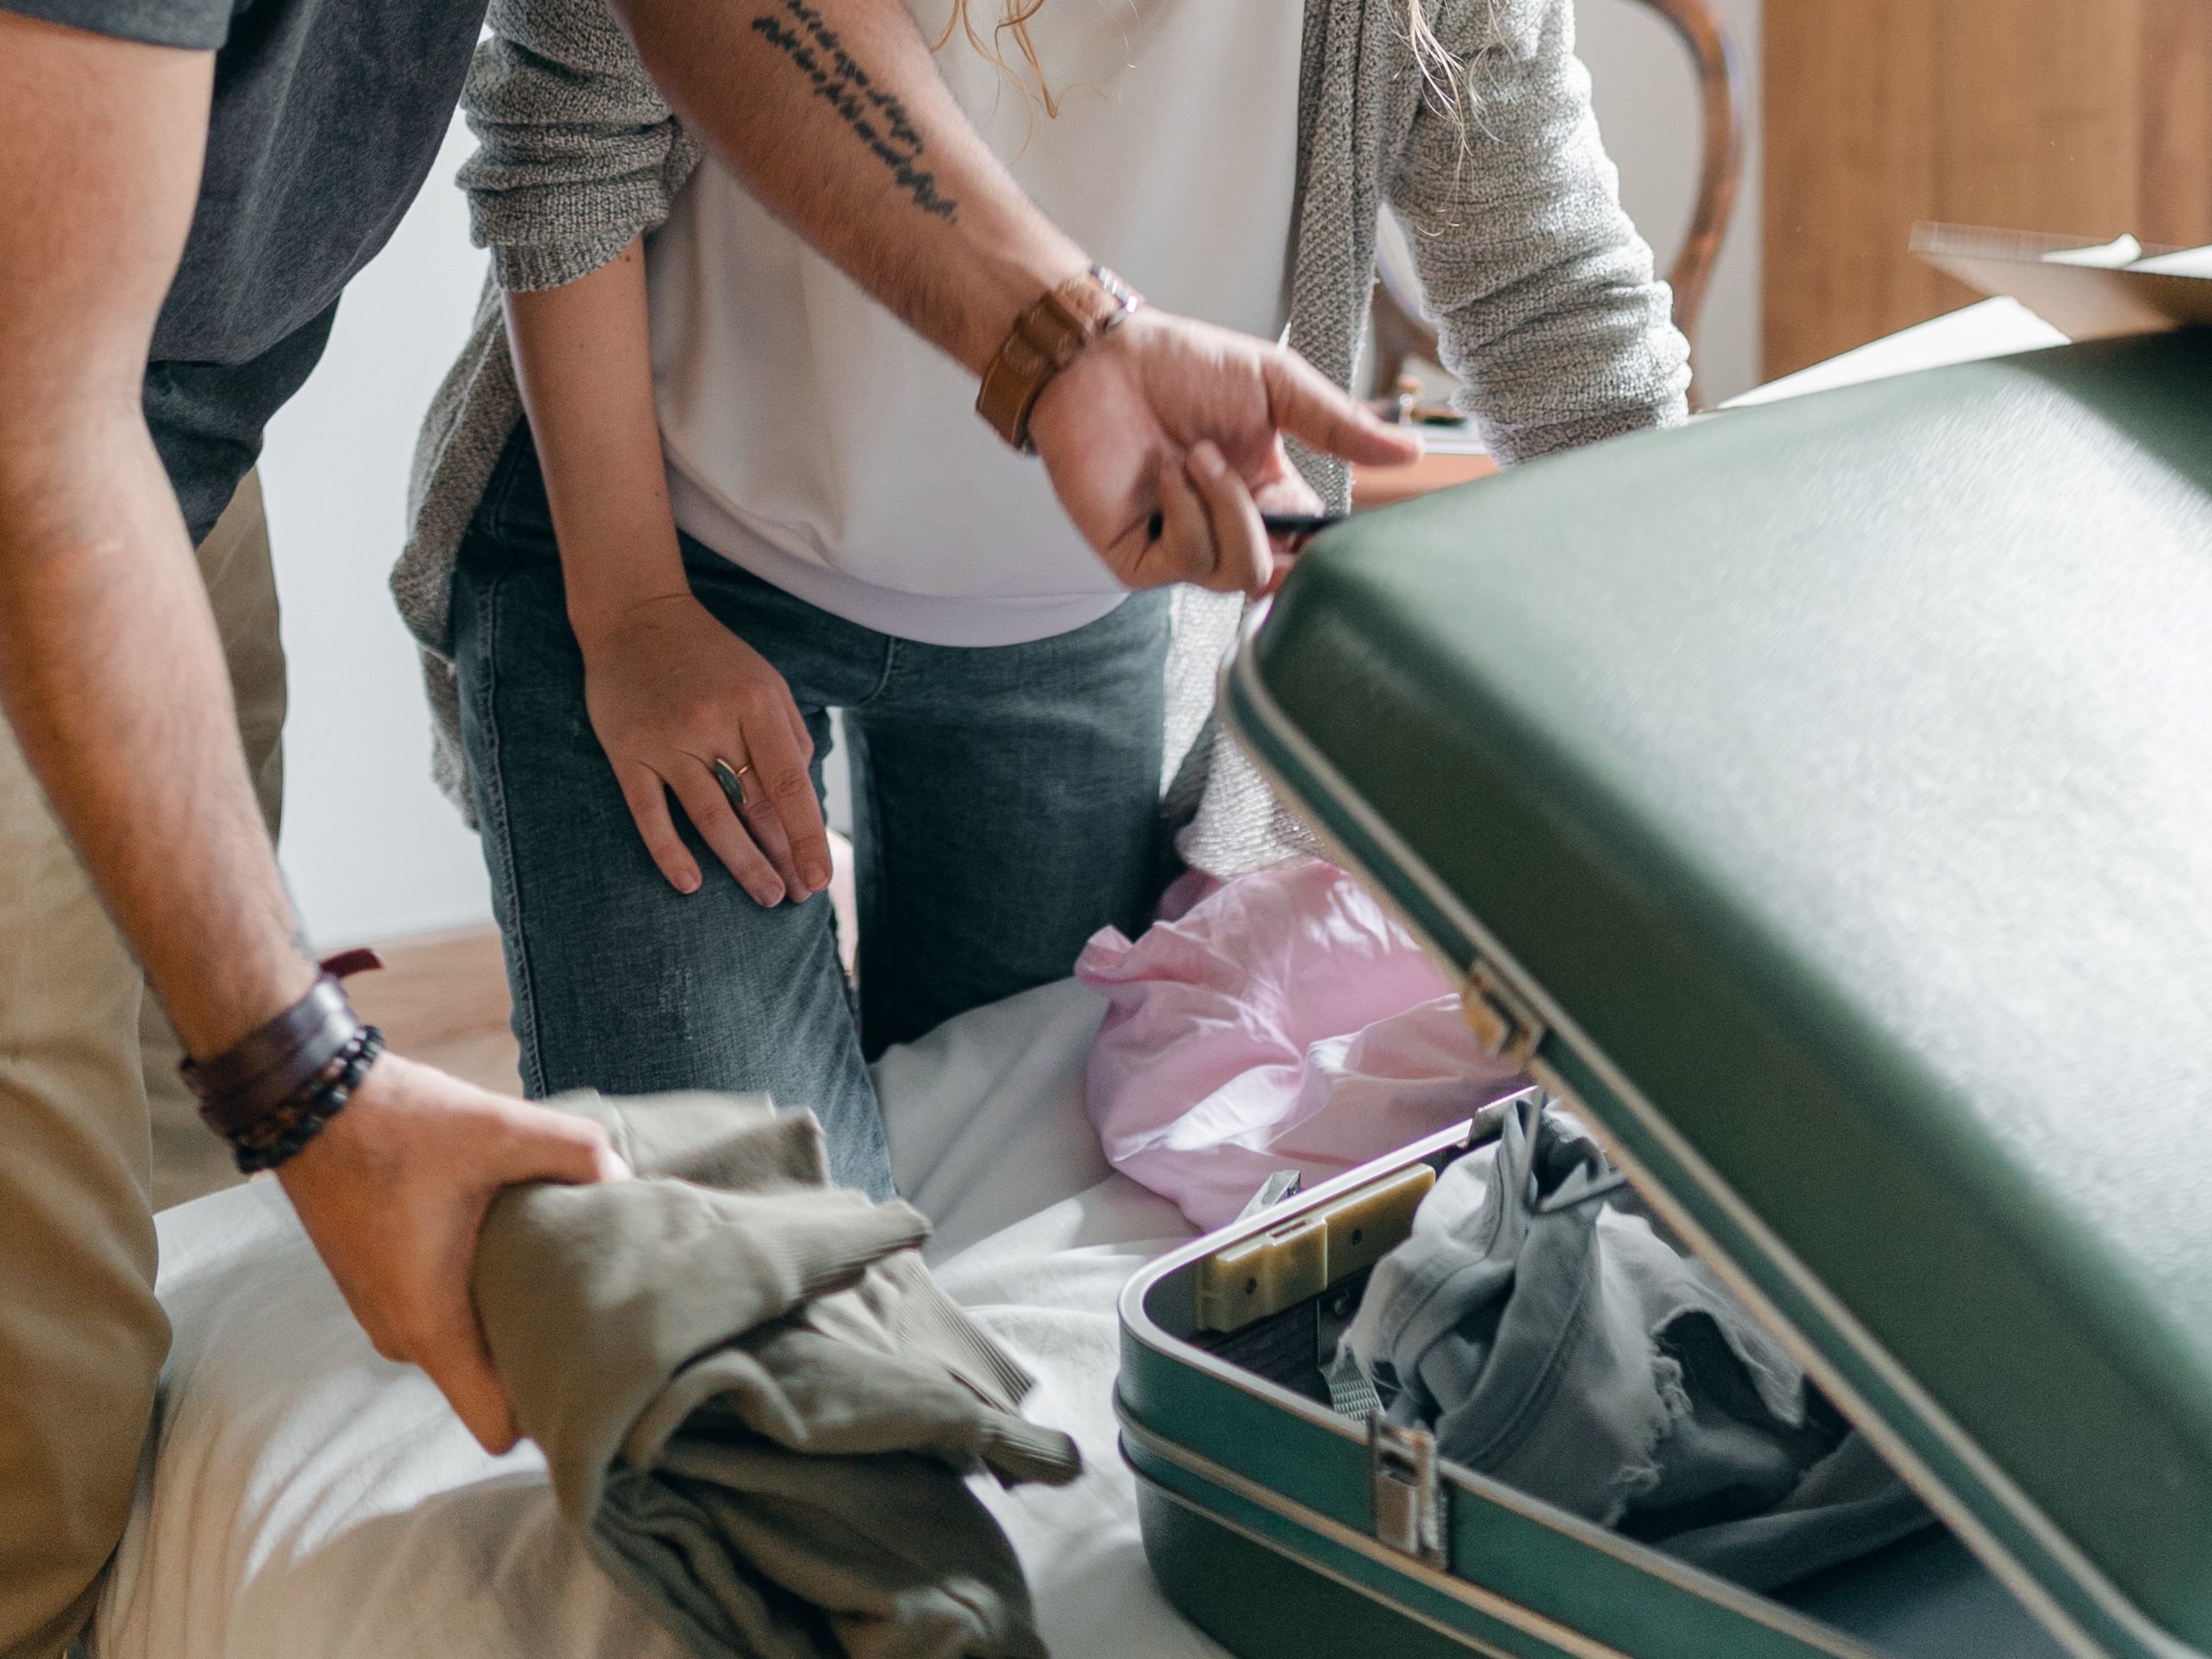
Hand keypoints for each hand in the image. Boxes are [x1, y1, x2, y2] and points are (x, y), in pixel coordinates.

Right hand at [277, 1052, 629, 1452]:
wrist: (311, 1101)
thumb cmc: (399, 1124)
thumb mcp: (501, 1127)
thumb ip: (577, 1153)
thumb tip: (626, 1182)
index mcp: (430, 1324)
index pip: (494, 1425)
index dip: (547, 1413)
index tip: (590, 1379)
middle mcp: (402, 1336)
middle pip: (491, 1384)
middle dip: (540, 1352)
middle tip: (592, 1303)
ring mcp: (385, 1315)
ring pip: (468, 1345)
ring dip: (507, 1314)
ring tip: (552, 1266)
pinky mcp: (381, 1286)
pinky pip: (443, 1315)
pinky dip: (476, 1292)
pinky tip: (508, 1246)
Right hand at [577, 592, 828, 904]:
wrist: (634, 614)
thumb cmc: (710, 655)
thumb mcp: (764, 681)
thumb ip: (789, 736)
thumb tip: (803, 798)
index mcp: (755, 703)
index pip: (789, 783)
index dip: (806, 835)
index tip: (821, 875)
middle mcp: (712, 722)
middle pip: (754, 805)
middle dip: (780, 856)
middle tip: (798, 896)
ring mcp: (666, 740)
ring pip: (710, 816)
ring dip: (741, 863)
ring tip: (766, 896)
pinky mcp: (626, 752)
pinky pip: (649, 812)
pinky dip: (668, 852)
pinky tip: (690, 885)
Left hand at [1026, 308, 1422, 595]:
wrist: (1101, 358)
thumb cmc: (1181, 365)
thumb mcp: (1277, 387)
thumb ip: (1339, 426)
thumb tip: (1411, 452)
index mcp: (1269, 498)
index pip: (1314, 551)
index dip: (1331, 550)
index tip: (1344, 530)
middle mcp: (1229, 530)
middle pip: (1279, 579)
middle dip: (1279, 534)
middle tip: (1263, 485)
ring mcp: (1183, 549)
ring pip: (1239, 573)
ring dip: (1226, 507)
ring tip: (1195, 454)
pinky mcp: (1138, 559)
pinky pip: (1188, 563)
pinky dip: (1188, 514)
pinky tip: (1168, 474)